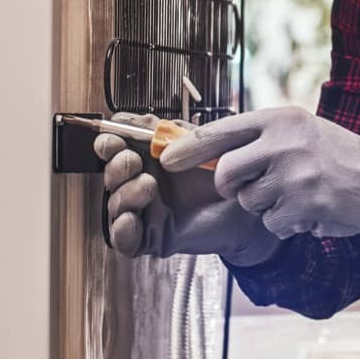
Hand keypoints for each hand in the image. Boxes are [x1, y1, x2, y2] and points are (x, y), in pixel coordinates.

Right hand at [93, 113, 281, 264]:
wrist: (251, 203)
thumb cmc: (226, 173)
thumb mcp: (197, 142)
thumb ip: (164, 130)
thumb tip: (129, 119)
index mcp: (151, 157)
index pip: (117, 148)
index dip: (109, 143)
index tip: (112, 139)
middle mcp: (144, 182)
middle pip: (112, 176)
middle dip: (116, 167)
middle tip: (132, 161)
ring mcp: (147, 211)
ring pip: (116, 205)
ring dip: (124, 194)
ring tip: (147, 187)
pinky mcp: (154, 237)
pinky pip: (125, 239)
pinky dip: (122, 229)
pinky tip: (130, 219)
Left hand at [159, 106, 359, 239]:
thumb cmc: (332, 154)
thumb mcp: (297, 130)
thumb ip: (256, 138)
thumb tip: (201, 149)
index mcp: (279, 119)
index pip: (220, 132)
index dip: (188, 148)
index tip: (168, 159)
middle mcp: (283, 144)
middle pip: (226, 173)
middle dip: (231, 186)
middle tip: (249, 185)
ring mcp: (293, 176)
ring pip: (249, 201)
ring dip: (265, 204)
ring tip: (294, 191)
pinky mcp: (302, 206)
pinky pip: (270, 222)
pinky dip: (284, 221)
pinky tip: (306, 207)